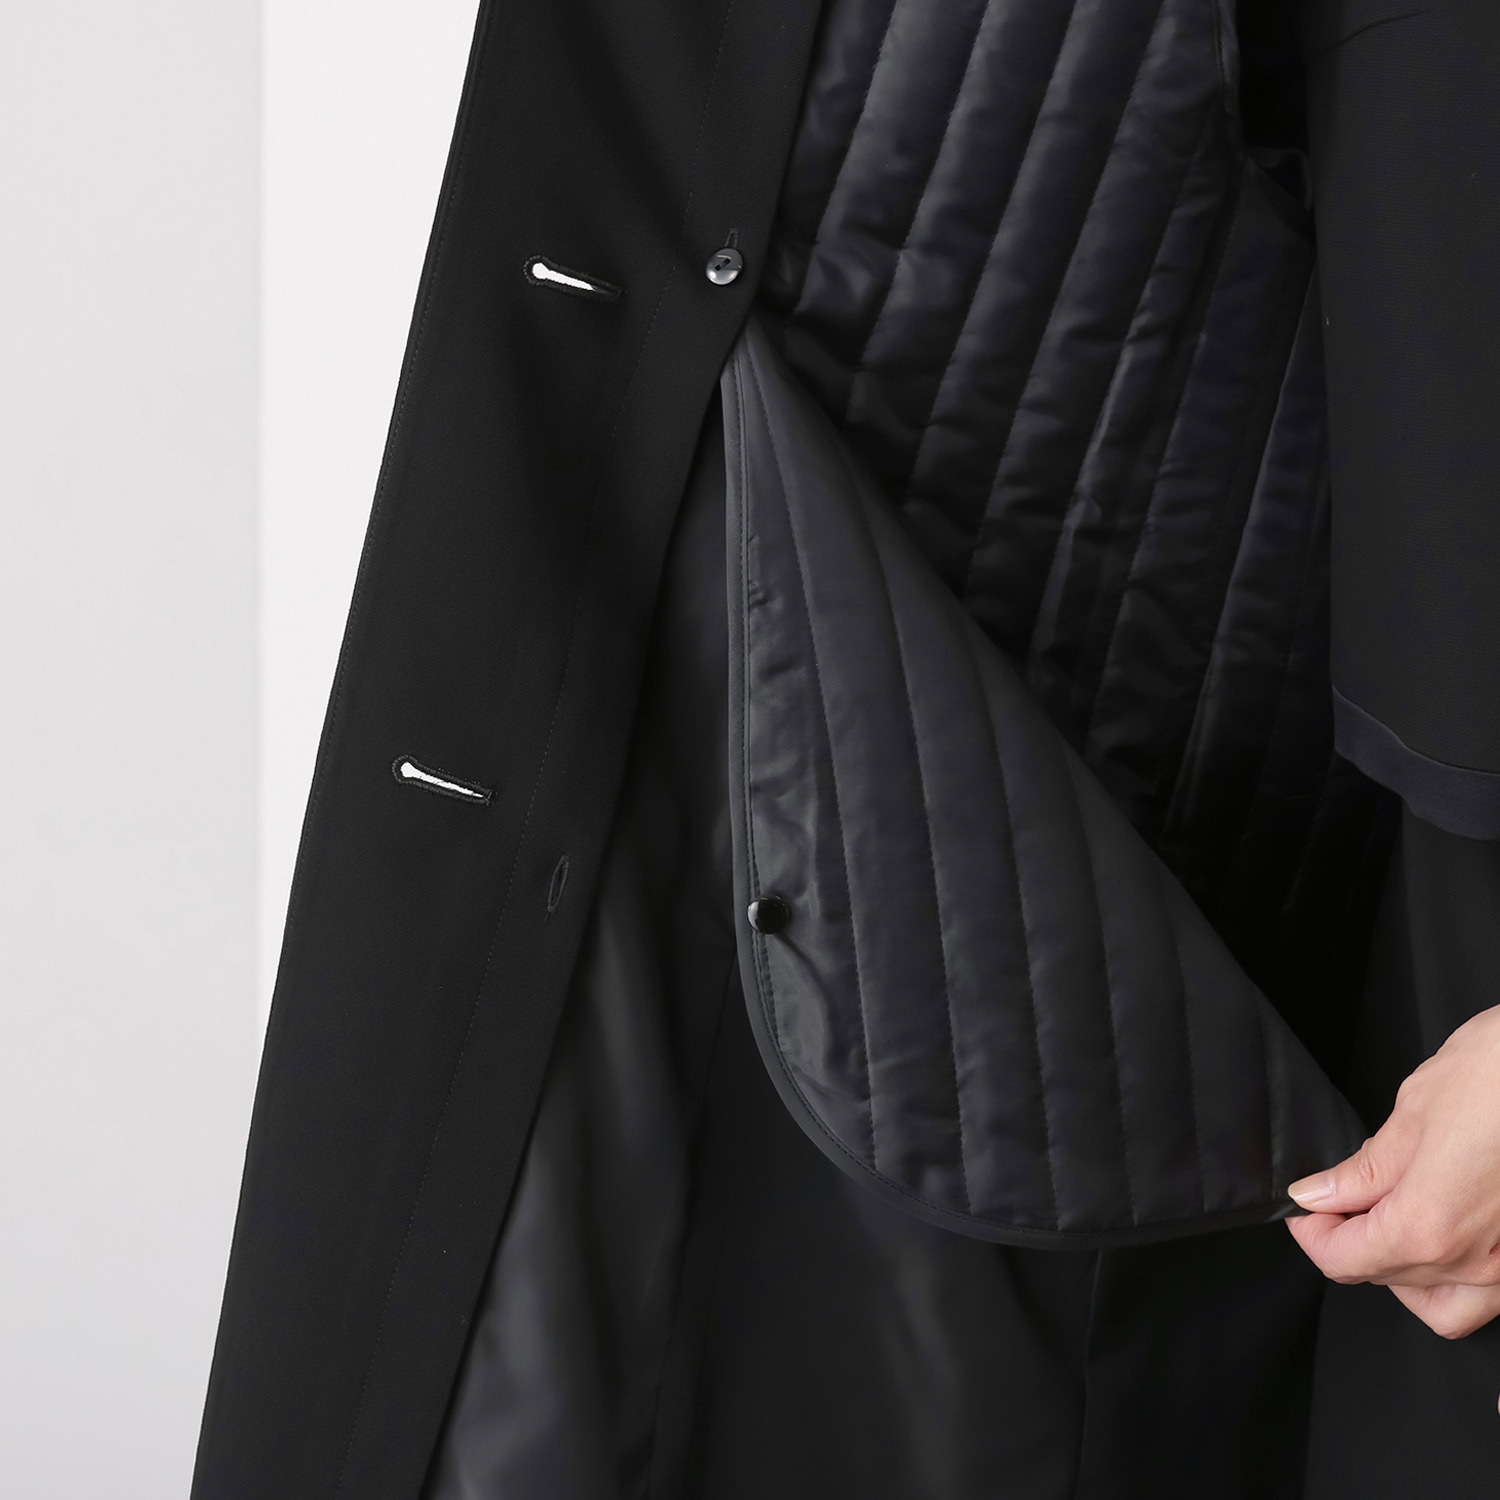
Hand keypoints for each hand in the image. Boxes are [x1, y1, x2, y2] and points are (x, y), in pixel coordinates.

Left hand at [1286, 1004, 1499, 1355]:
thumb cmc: (1497, 1075)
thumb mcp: (1413, 1114)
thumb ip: (1364, 1169)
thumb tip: (1319, 1193)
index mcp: (1428, 1224)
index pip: (1344, 1260)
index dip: (1312, 1234)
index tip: (1305, 1209)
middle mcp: (1473, 1259)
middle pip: (1387, 1280)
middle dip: (1349, 1244)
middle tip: (1335, 1203)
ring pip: (1440, 1305)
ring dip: (1401, 1275)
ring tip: (1385, 1223)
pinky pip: (1485, 1298)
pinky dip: (1452, 1283)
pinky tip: (1435, 1242)